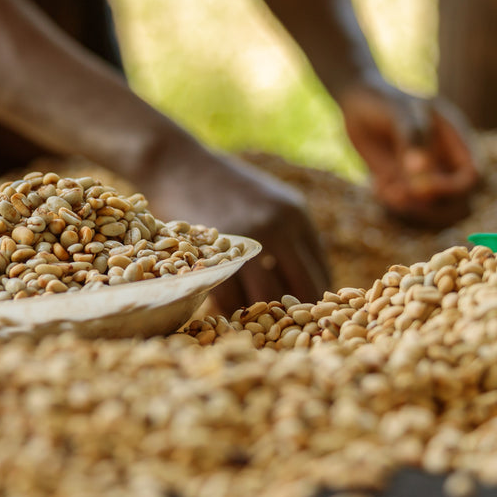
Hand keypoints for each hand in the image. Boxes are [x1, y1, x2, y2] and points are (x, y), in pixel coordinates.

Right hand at [141, 151, 330, 313]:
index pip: (321, 273)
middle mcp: (280, 227)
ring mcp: (249, 239)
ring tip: (255, 329)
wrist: (175, 162)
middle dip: (294, 316)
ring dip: (261, 317)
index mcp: (297, 216)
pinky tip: (227, 316)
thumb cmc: (218, 183)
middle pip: (303, 290)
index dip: (314, 301)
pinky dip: (231, 311)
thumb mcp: (267, 198)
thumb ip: (289, 233)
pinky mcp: (218, 251)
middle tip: (282, 333)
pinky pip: (232, 298)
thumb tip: (306, 277)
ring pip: (268, 298)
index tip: (302, 318)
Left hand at [338, 76, 479, 227]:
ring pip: (431, 209)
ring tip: (387, 190)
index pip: (472, 177)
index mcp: (455, 142)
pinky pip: (406, 205)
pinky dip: (393, 203)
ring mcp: (424, 174)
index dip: (453, 188)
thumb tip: (420, 174)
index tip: (422, 185)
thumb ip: (411, 139)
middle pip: (458, 202)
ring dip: (411, 209)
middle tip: (403, 194)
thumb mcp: (399, 112)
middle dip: (431, 207)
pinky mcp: (402, 181)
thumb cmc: (383, 99)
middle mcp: (444, 162)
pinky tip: (377, 185)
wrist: (357, 100)